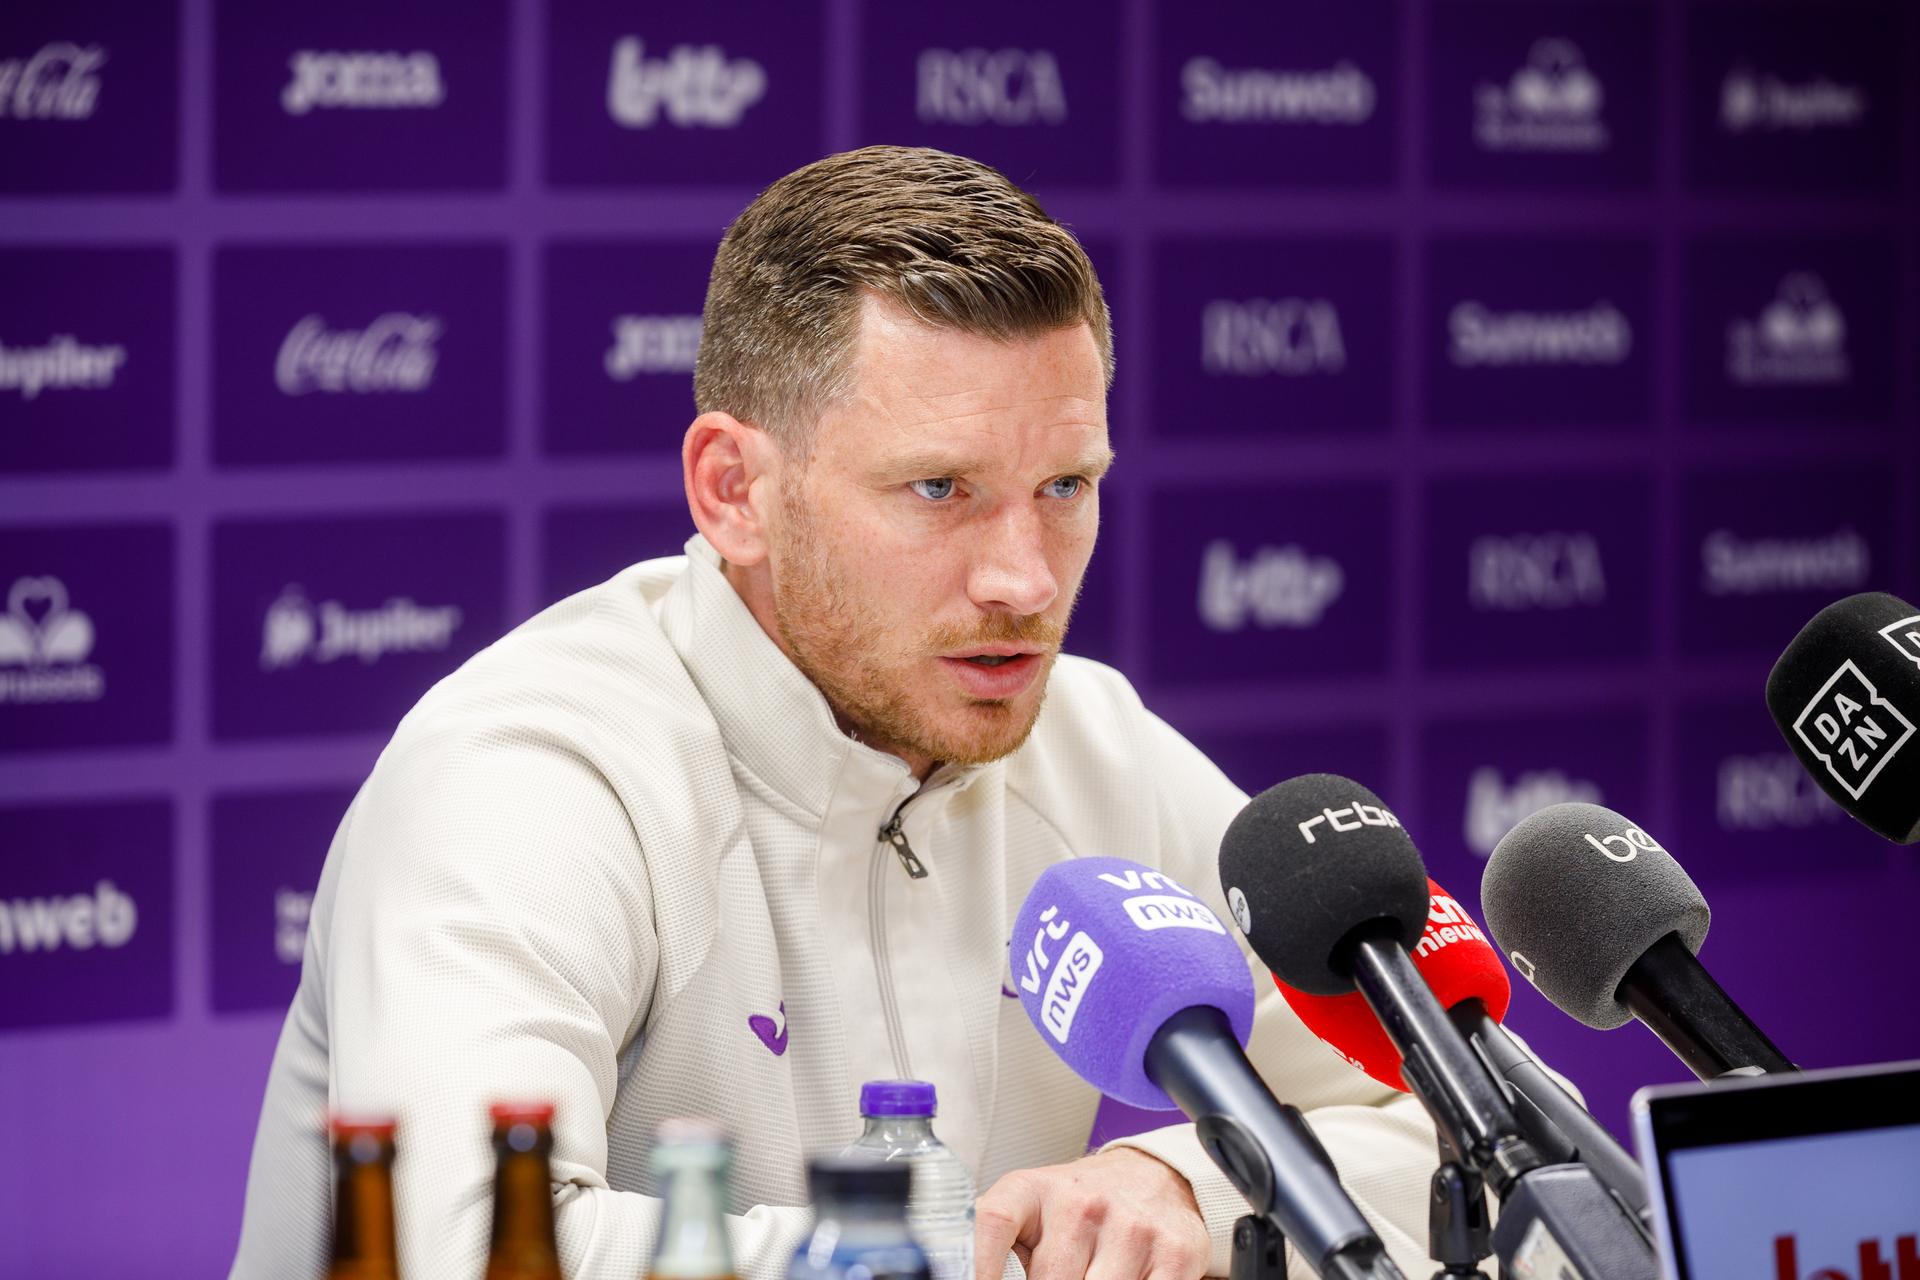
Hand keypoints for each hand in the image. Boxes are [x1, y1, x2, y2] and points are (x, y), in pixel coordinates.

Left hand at [973, 1147, 1209, 1279]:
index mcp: (1034, 1190)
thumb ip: (998, 1241)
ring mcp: (1132, 1228)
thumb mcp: (1032, 1208)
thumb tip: (960, 1274)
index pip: (993, 1221)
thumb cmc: (1081, 1204)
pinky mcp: (1174, 1253)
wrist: (1151, 1178)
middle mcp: (1083, 1202)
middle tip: (1057, 1277)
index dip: (981, 1264)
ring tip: (1088, 1276)